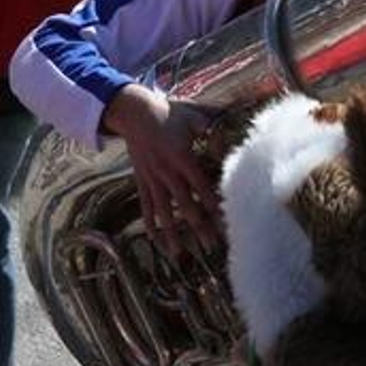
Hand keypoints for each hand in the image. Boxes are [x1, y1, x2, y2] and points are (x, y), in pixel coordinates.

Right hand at [101, 84, 221, 257]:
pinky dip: (150, 223)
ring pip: (163, 211)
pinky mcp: (141, 180)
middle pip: (185, 205)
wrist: (135, 112)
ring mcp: (152, 178)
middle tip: (210, 246)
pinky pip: (146, 205)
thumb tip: (231, 135)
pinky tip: (155, 240)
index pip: (201, 187)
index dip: (213, 206)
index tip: (224, 223)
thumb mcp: (193, 114)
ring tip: (179, 254)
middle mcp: (166, 171)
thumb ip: (212, 127)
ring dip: (172, 233)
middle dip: (198, 227)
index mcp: (182, 157)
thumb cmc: (169, 112)